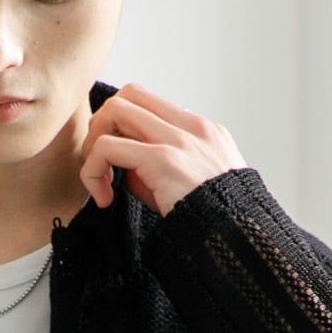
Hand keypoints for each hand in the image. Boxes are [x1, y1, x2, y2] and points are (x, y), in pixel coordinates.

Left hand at [78, 83, 247, 217]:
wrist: (237, 237)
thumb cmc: (216, 220)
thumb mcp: (192, 185)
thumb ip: (159, 167)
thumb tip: (121, 166)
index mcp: (202, 130)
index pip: (149, 102)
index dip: (123, 124)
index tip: (117, 158)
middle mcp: (191, 127)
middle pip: (130, 95)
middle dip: (103, 125)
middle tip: (101, 161)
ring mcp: (177, 140)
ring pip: (115, 110)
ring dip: (95, 143)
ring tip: (100, 179)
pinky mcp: (162, 159)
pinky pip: (108, 147)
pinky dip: (94, 171)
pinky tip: (104, 198)